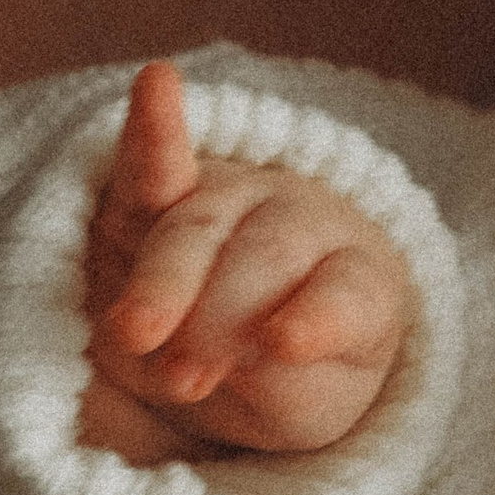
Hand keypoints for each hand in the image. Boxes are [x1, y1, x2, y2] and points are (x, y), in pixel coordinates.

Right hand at [79, 63, 411, 461]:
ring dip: (161, 281)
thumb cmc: (294, 379)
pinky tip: (157, 83)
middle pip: (262, 259)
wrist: (252, 342)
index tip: (284, 342)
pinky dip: (153, 129)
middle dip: (217, 317)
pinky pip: (154, 162)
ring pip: (194, 228)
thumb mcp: (305, 411)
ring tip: (134, 334)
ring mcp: (235, 200)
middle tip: (186, 380)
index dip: (316, 319)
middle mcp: (302, 226)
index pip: (346, 298)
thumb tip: (236, 360)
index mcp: (360, 283)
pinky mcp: (162, 196)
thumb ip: (283, 388)